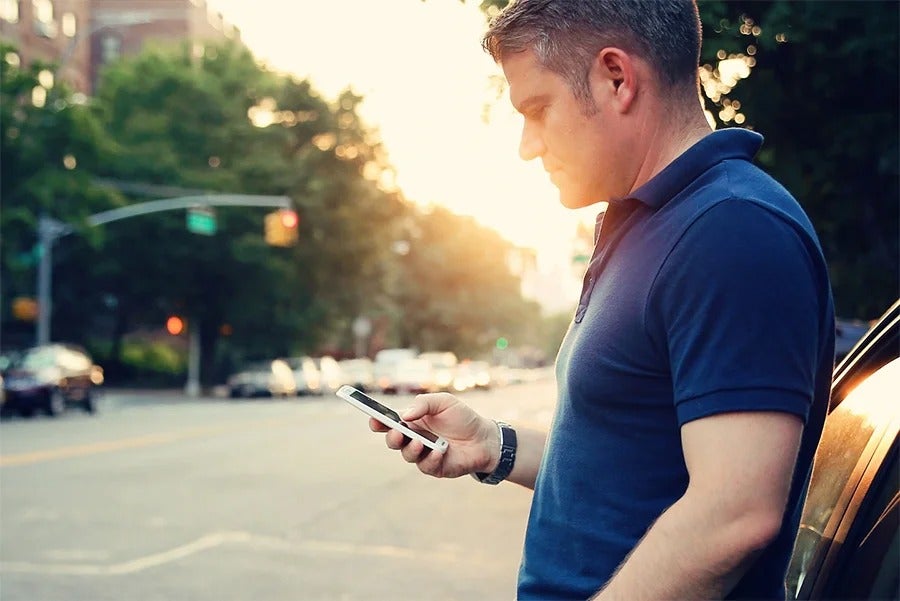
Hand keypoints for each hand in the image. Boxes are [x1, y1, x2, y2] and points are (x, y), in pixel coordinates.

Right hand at [368, 392, 498, 478]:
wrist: (484, 438)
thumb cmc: (462, 418)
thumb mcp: (444, 402)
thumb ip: (424, 404)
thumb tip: (405, 415)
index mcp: (412, 421)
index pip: (389, 422)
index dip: (378, 421)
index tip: (373, 419)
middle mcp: (414, 438)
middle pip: (393, 441)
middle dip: (392, 437)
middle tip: (398, 432)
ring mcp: (423, 454)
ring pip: (407, 455)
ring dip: (411, 448)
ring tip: (420, 442)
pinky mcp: (435, 468)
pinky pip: (426, 466)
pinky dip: (430, 459)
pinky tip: (439, 452)